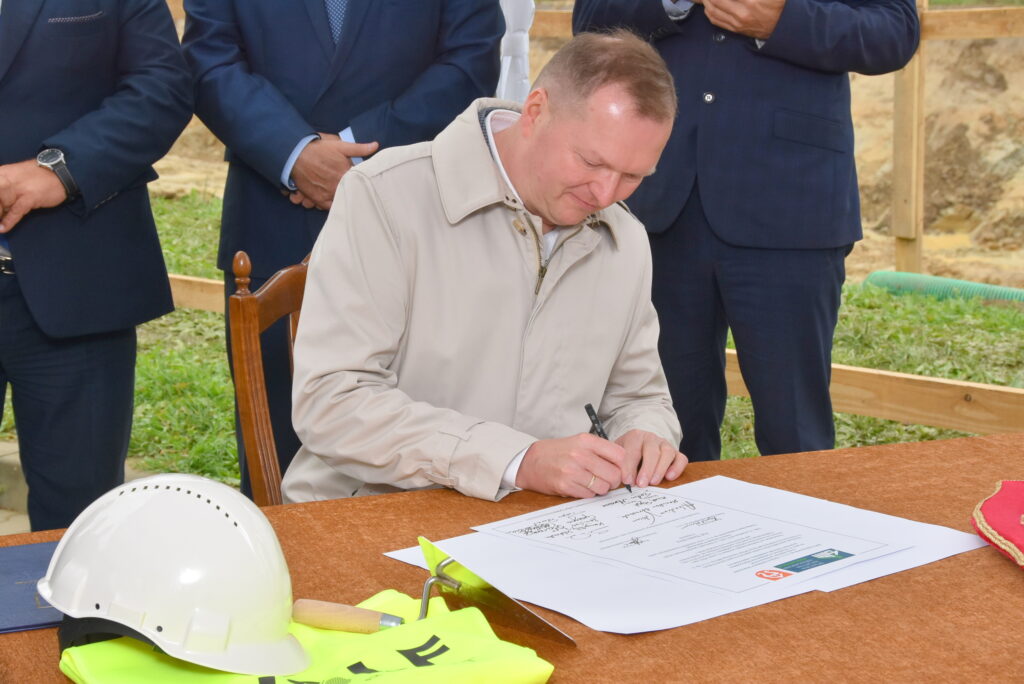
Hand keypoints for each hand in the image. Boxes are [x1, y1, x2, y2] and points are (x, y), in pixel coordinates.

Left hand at [0, 160, 67, 231]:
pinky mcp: (30, 197)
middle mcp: (6, 179)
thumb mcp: (16, 176)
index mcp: (1, 173)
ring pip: (0, 205)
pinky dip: (8, 222)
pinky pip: (15, 211)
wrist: (61, 173)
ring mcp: (18, 189)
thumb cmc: (40, 175)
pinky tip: (3, 228)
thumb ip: (5, 187)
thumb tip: (0, 204)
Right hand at [291, 134, 378, 210]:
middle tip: (356, 191)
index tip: (365, 182)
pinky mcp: (319, 200)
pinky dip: (332, 205)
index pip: (361, 183)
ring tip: (345, 197)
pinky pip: (329, 208)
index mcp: (346, 174)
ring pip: (342, 202)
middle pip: (352, 194)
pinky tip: (334, 200)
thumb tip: (376, 145)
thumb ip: (360, 148)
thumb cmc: (319, 149)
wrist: (296, 155)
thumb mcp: (340, 146)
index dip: (362, 182)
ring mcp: (328, 194)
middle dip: (354, 192)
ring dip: (343, 199)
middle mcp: (338, 186)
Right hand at [515, 433, 633, 497]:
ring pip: (603, 487)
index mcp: (586, 441)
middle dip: (613, 480)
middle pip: (614, 474)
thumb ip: (601, 451)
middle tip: (606, 479)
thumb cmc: (559, 452)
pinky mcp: (565, 485)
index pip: (620, 455)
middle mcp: (580, 455)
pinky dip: (588, 493)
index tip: (621, 470)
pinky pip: (589, 495)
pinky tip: (580, 486)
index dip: (624, 465)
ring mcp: (572, 471)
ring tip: (591, 482)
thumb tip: (624, 466)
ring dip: (600, 488)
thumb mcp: (579, 442)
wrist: (531, 461)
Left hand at [615, 430, 687, 487]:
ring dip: (660, 469)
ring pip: (667, 453)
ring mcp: (665, 445)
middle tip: (641, 484)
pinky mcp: (676, 453)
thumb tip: (621, 481)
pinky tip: (669, 477)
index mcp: (634, 437)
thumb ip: (617, 466)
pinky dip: (677, 468)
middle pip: (652, 451)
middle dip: (646, 469)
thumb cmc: (626, 455)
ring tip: (654, 483)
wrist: (638, 447)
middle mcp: (651, 438)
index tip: (627, 481)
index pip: (632, 450)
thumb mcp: (617, 457)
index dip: (629, 466)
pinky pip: (681, 458)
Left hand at [701, 0, 785, 39]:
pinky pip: (715, 20)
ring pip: (712, 10)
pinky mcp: (736, 29)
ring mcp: (738, 22)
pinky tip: (708, 4)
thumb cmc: (777, 2)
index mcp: (751, 1)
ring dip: (706, 0)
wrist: (783, 24)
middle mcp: (742, 13)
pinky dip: (709, 10)